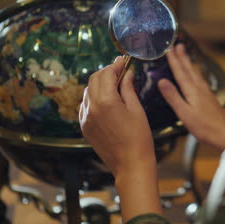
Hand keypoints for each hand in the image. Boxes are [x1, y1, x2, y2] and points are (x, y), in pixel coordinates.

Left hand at [79, 56, 154, 176]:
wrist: (130, 164)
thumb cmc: (139, 138)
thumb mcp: (136, 110)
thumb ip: (128, 89)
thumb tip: (127, 74)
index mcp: (106, 102)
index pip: (106, 74)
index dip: (115, 65)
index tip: (123, 61)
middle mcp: (91, 108)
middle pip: (94, 80)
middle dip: (106, 72)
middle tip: (120, 70)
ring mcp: (85, 118)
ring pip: (88, 91)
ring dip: (99, 84)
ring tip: (115, 84)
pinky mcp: (85, 127)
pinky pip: (85, 105)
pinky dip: (94, 97)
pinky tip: (106, 99)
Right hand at [158, 44, 224, 151]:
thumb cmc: (205, 127)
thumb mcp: (184, 113)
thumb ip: (173, 97)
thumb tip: (161, 81)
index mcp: (193, 91)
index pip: (181, 72)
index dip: (174, 60)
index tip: (169, 48)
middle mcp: (201, 89)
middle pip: (190, 70)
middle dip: (183, 57)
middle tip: (178, 44)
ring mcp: (207, 94)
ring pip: (196, 74)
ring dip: (190, 64)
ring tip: (186, 56)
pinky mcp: (211, 99)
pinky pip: (201, 81)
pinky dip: (196, 74)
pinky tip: (197, 77)